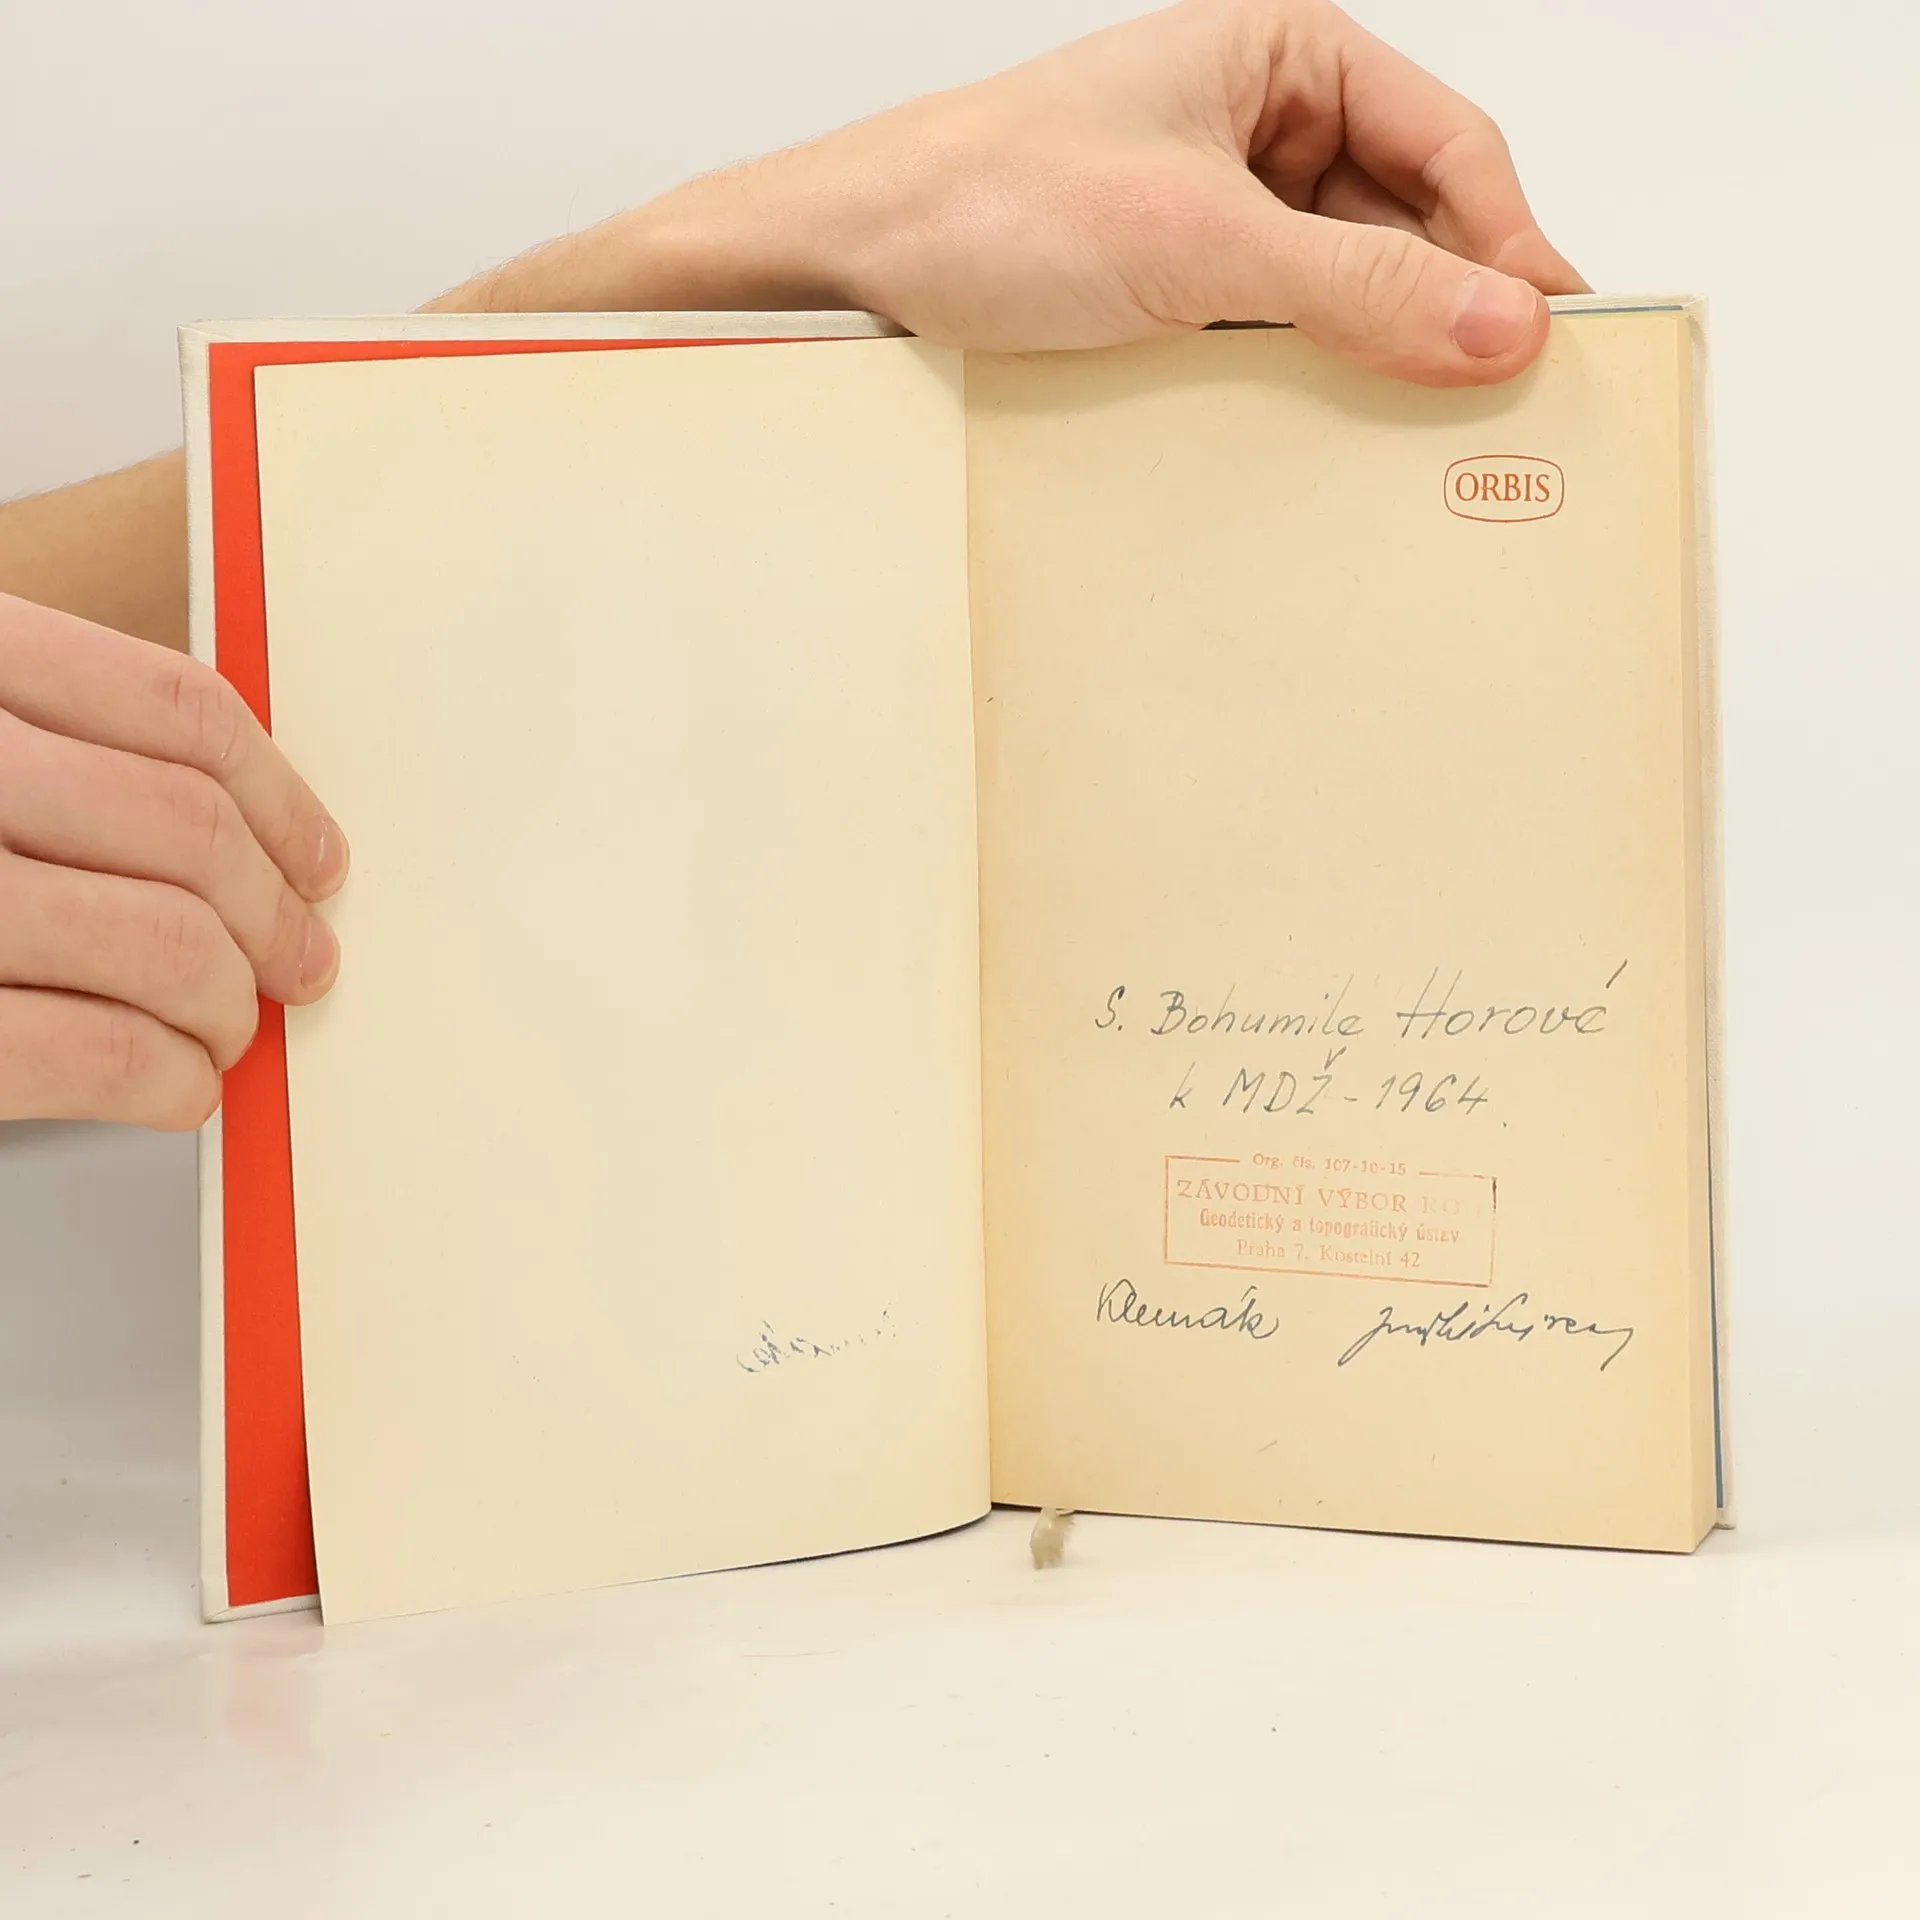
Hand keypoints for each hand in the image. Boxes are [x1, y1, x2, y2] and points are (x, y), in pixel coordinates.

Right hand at [0, 594, 346, 1127]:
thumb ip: (39, 744)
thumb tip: (222, 826)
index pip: (175, 712)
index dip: (278, 796)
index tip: (314, 856)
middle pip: (189, 830)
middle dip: (275, 914)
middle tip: (298, 956)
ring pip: (163, 939)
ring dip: (229, 1003)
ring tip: (228, 1027)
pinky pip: (89, 1047)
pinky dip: (167, 1077)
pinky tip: (175, 1084)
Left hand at [453, 0, 1583, 385]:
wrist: (849, 266)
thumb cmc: (990, 202)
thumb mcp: (1198, 242)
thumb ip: (1358, 287)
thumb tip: (1503, 324)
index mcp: (1282, 58)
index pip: (1447, 147)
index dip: (1511, 243)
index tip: (1556, 338)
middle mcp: (1256, 129)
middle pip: (1405, 222)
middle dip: (1450, 308)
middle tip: (1501, 409)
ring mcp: (1212, 214)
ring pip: (1342, 289)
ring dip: (1376, 357)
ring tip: (1419, 436)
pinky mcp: (1170, 291)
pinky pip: (1275, 335)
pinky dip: (1306, 382)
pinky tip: (1326, 435)